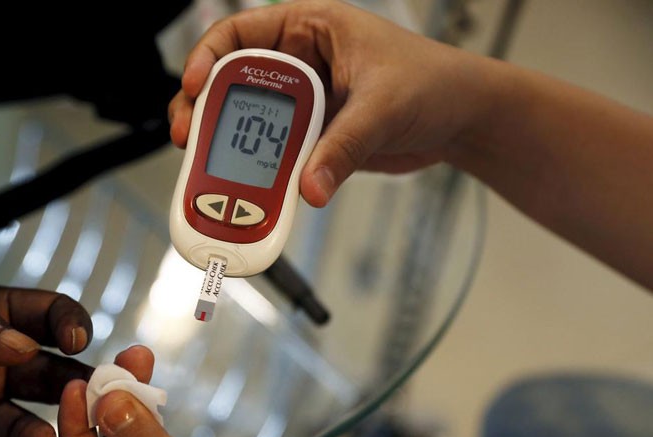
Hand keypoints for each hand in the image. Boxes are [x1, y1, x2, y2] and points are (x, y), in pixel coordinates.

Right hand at [168, 0, 492, 205]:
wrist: (463, 121)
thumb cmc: (435, 84)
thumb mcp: (384, 107)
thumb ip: (344, 148)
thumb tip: (308, 186)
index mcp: (311, 29)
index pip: (240, 33)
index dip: (208, 57)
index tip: (194, 85)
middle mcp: (299, 64)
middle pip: (231, 83)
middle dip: (204, 110)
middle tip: (190, 137)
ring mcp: (304, 105)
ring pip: (248, 124)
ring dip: (226, 147)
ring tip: (208, 171)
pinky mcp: (312, 139)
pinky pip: (274, 155)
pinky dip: (258, 173)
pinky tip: (249, 191)